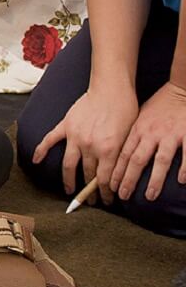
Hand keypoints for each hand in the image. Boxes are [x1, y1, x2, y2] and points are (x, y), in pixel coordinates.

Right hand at [32, 84, 138, 202]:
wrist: (112, 89)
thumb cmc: (125, 111)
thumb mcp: (129, 138)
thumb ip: (120, 158)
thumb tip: (116, 177)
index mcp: (108, 150)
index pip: (104, 180)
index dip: (105, 194)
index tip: (107, 202)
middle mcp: (89, 146)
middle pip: (87, 175)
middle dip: (91, 191)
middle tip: (93, 200)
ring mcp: (75, 136)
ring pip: (69, 164)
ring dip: (69, 181)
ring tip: (70, 191)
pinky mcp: (66, 126)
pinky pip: (50, 140)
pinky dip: (42, 150)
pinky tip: (36, 161)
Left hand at [110, 81, 185, 201]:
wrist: (180, 90)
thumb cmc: (159, 106)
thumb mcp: (140, 118)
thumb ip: (132, 136)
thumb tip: (118, 156)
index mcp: (138, 129)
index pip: (122, 154)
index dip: (115, 171)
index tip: (109, 187)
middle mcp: (151, 133)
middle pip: (136, 160)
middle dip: (128, 179)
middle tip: (122, 196)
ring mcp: (170, 134)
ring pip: (160, 160)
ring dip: (154, 179)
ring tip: (149, 196)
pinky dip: (184, 167)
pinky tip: (181, 180)